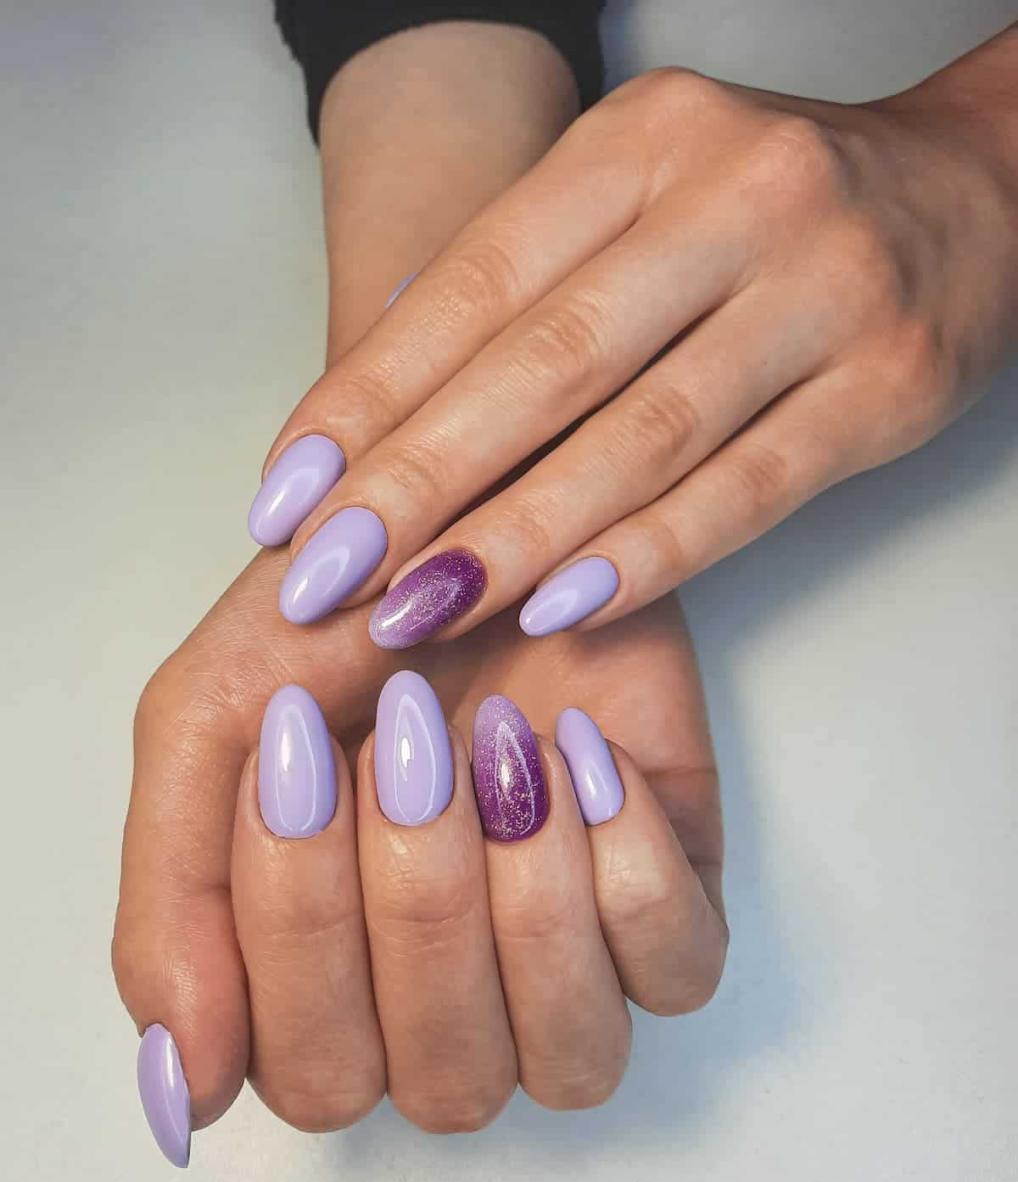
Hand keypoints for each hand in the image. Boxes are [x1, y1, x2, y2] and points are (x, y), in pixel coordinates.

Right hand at [113, 548, 723, 1157]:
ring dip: (524, 897)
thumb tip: (182, 1094)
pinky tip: (584, 756)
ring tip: (500, 745)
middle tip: (404, 735)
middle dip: (417, 899)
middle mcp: (454, 1008)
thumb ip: (173, 905)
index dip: (303, 928)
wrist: (480, 515)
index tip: (296, 753)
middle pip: (443, 1081)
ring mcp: (574, 969)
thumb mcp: (213, 727)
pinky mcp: (674, 911)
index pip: (312, 1074)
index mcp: (331, 988)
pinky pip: (679, 973)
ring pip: (570, 1059)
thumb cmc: (347, 620)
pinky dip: (627, 862)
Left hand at [256, 29, 1017, 644]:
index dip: (370, 401)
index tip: (287, 499)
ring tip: (419, 609)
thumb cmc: (767, 211)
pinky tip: (562, 606)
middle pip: (543, 364)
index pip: (473, 287)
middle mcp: (731, 198)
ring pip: (641, 435)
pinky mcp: (886, 382)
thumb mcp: (641, 203)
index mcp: (640, 142)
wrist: (970, 189)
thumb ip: (532, 293)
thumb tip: (381, 422)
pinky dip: (649, 555)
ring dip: (517, 537)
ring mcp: (821, 288)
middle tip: (324, 577)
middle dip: (416, 483)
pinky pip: (748, 488)